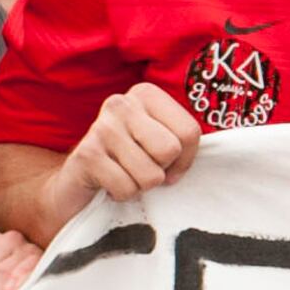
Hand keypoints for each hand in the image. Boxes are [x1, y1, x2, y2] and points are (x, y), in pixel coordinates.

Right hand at [63, 83, 204, 201]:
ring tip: (124, 175)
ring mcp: (101, 127)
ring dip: (140, 186)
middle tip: (141, 168)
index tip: (168, 165)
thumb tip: (213, 158)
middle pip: (170, 150)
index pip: (190, 132)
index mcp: (146, 94)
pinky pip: (127, 188)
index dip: (185, 160)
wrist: (76, 185)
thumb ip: (184, 141)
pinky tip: (108, 183)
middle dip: (161, 171)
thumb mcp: (159, 143)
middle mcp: (121, 103)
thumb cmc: (128, 163)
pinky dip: (122, 195)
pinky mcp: (86, 155)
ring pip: (150, 174)